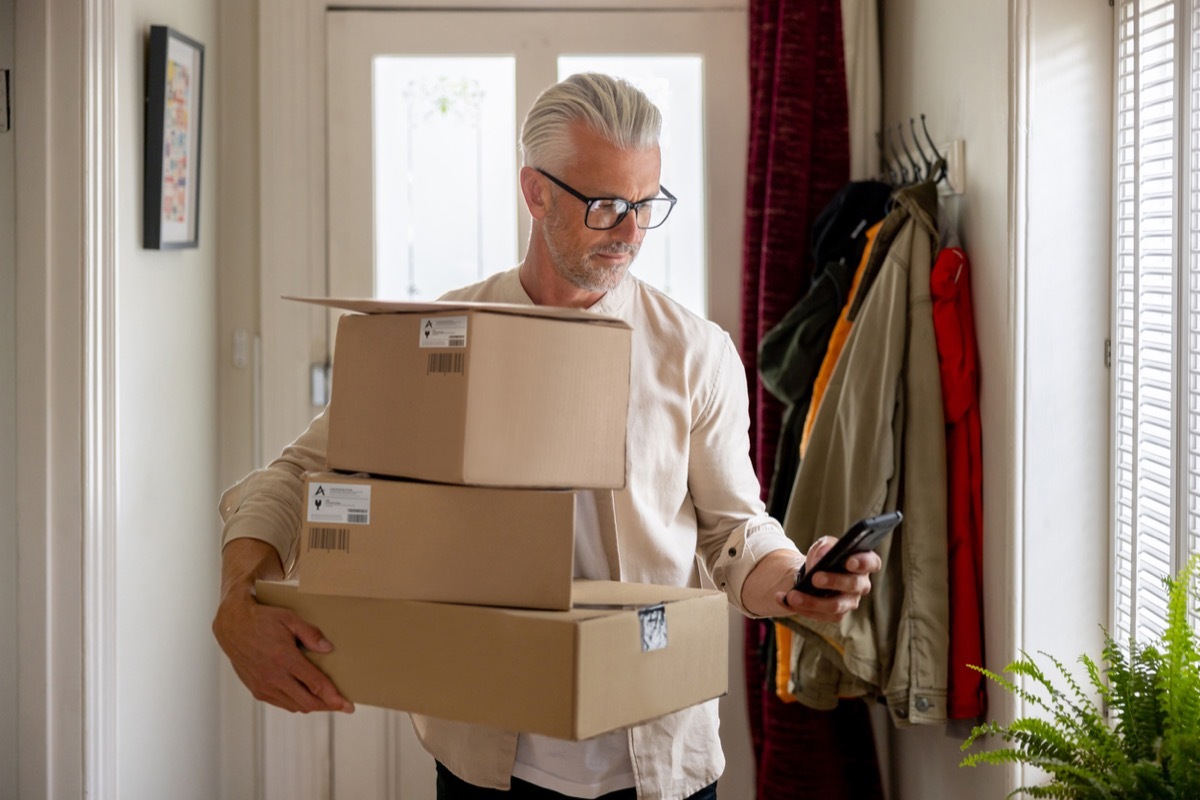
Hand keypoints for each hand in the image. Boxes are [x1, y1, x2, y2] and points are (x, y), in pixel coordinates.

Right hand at [213, 538, 352, 713]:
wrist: (231, 626)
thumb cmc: (262, 619)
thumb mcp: (289, 618)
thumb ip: (310, 633)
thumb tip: (329, 649)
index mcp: (284, 659)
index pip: (315, 684)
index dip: (334, 698)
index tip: (349, 706)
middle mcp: (273, 677)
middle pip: (308, 702)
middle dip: (328, 706)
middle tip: (342, 705)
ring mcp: (263, 686)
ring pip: (295, 706)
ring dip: (312, 705)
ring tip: (326, 700)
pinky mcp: (257, 690)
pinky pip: (282, 704)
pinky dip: (296, 703)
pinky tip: (305, 696)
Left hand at [741, 542, 881, 621]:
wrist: (812, 573)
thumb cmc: (824, 556)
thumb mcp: (824, 546)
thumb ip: (826, 546)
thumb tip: (825, 554)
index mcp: (864, 563)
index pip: (872, 563)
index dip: (863, 562)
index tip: (848, 561)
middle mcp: (861, 585)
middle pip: (853, 585)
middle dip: (834, 581)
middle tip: (815, 578)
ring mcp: (849, 602)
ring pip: (835, 606)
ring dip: (812, 602)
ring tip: (792, 595)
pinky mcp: (835, 615)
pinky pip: (820, 616)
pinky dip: (799, 608)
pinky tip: (783, 599)